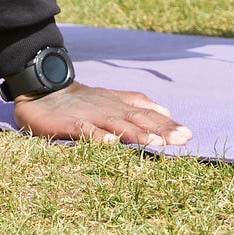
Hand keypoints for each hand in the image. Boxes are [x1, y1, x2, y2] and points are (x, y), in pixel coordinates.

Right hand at [12, 82, 193, 147]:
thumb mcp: (112, 100)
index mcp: (119, 105)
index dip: (167, 124)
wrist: (44, 90)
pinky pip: (86, 131)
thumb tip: (166, 112)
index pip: (148, 114)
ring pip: (117, 125)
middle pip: (139, 119)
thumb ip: (137, 104)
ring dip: (138, 134)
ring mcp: (91, 116)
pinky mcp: (70, 124)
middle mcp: (109, 109)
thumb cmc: (81, 101)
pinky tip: (111, 144)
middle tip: (182, 139)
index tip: (188, 135)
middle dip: (161, 130)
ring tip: (157, 144)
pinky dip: (99, 137)